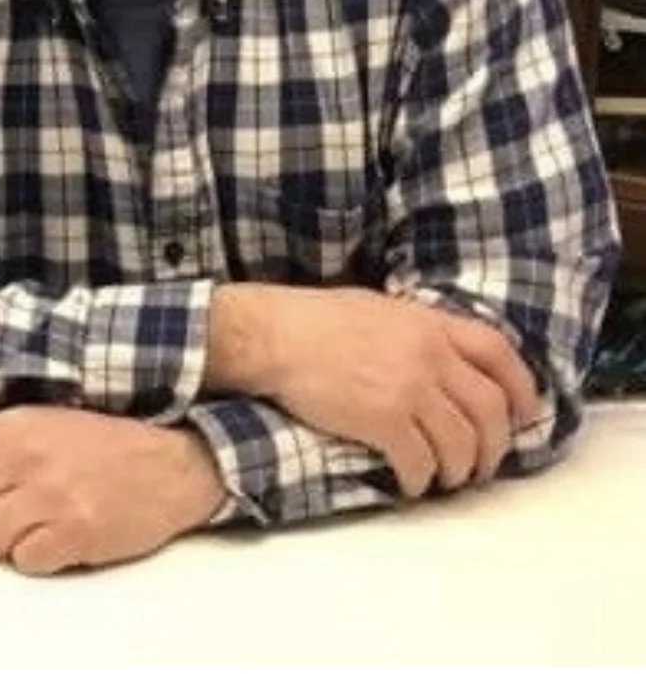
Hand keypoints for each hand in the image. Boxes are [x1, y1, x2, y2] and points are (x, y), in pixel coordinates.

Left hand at [0, 406, 223, 574]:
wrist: (169, 464)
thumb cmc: (104, 445)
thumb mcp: (41, 422)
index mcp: (13, 426)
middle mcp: (26, 456)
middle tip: (0, 517)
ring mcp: (50, 495)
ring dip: (2, 541)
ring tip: (30, 528)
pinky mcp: (75, 531)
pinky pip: (25, 561)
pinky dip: (36, 557)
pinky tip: (56, 539)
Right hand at [211, 285, 541, 497]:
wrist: (270, 336)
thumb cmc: (312, 319)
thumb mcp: (377, 309)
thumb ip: (417, 330)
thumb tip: (441, 355)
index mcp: (428, 323)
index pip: (499, 354)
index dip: (521, 388)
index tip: (524, 414)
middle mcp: (429, 355)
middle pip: (490, 410)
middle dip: (494, 446)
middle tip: (481, 463)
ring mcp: (409, 388)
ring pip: (461, 445)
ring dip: (459, 470)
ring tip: (445, 479)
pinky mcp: (384, 421)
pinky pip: (421, 463)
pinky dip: (420, 481)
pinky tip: (408, 484)